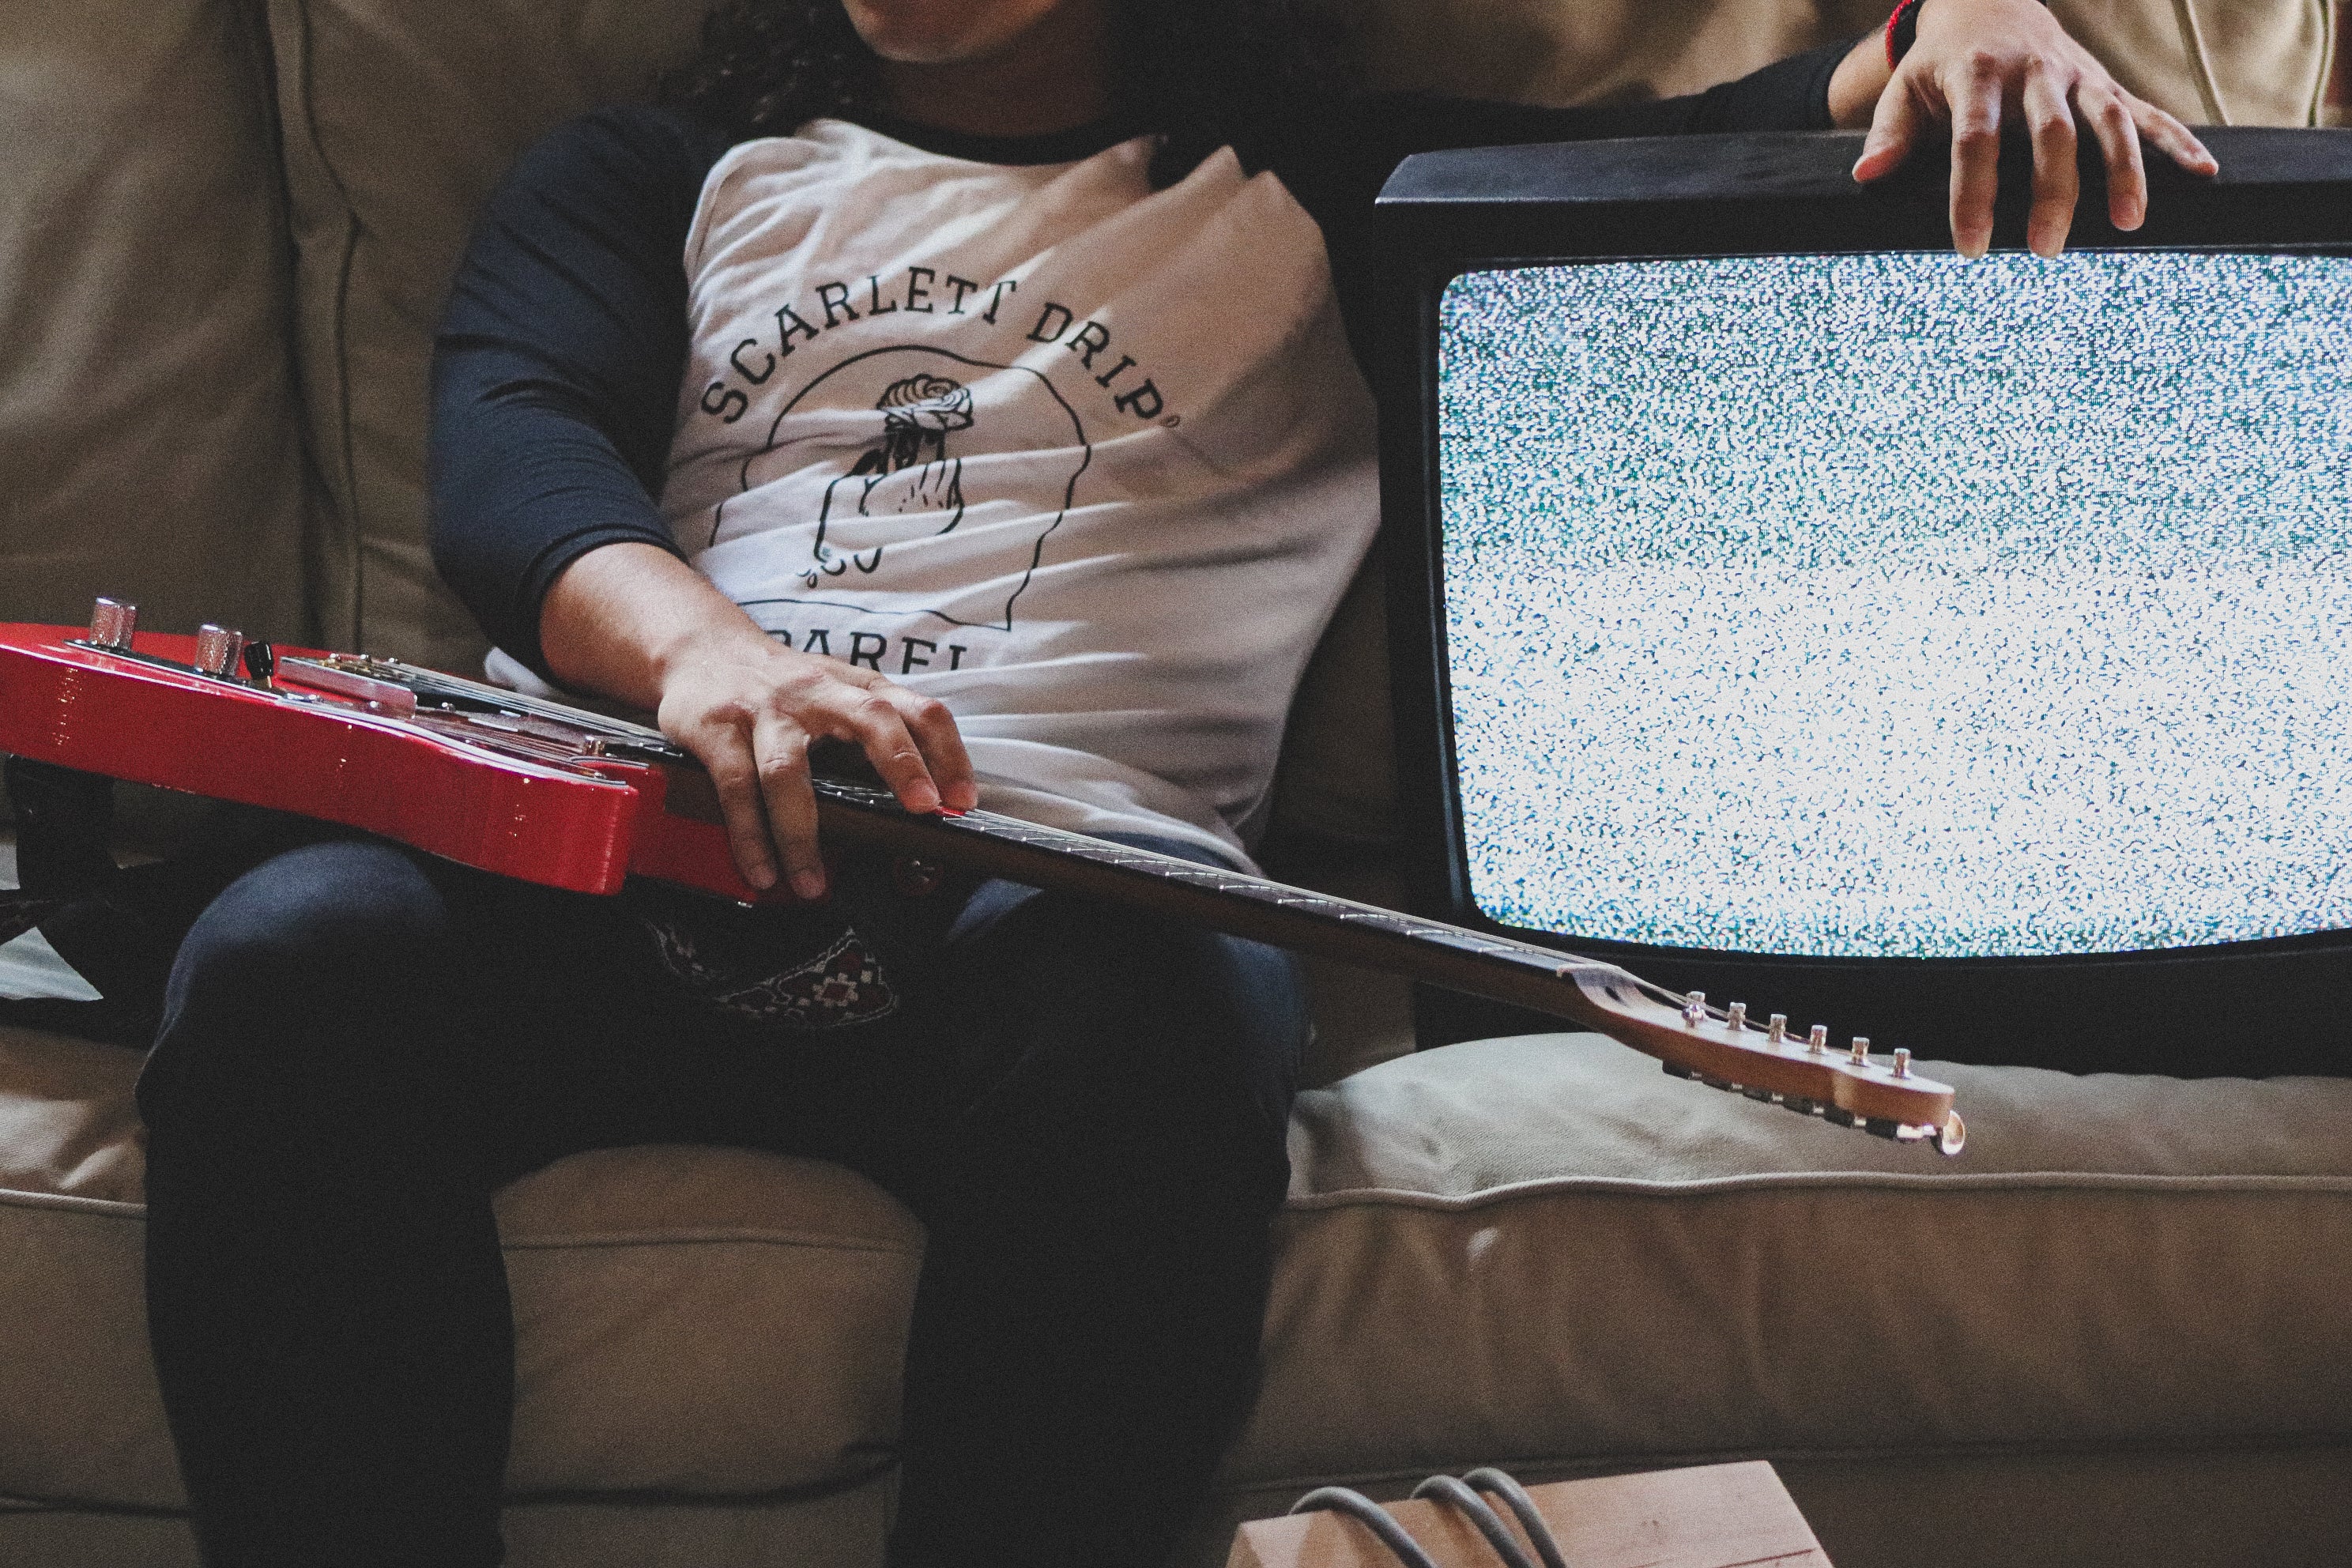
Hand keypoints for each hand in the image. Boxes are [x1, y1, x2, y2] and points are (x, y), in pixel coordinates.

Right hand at [537, 541, 976, 899]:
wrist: (701, 648)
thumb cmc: (784, 685)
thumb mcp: (840, 692)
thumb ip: (881, 732)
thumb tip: (932, 798)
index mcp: (857, 688)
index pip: (920, 710)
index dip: (948, 753)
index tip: (962, 800)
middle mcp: (818, 693)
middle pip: (871, 718)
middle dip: (901, 764)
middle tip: (920, 810)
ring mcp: (766, 711)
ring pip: (789, 771)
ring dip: (801, 835)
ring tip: (811, 884)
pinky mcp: (718, 729)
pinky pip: (736, 788)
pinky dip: (750, 836)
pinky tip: (763, 870)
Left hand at [1833, 0, 2217, 256]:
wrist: (1986, 1)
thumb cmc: (1940, 62)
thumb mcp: (1906, 88)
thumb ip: (1890, 132)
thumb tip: (1868, 175)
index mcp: (1978, 75)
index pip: (1974, 140)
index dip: (1973, 194)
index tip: (1971, 246)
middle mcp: (2035, 72)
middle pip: (2050, 134)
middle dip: (2053, 191)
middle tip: (2046, 249)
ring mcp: (2077, 75)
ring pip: (2108, 119)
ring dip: (2124, 170)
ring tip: (2129, 223)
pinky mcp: (2105, 82)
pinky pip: (2146, 110)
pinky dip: (2176, 140)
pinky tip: (2204, 172)